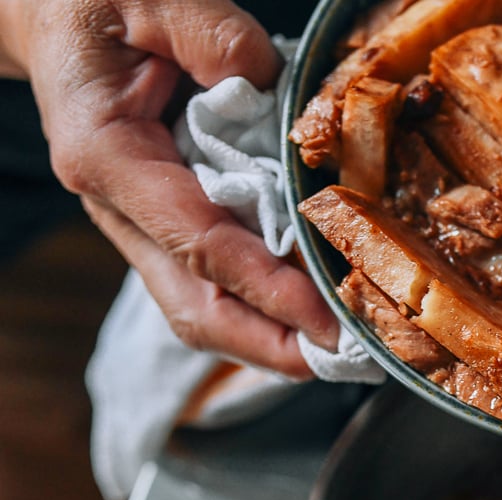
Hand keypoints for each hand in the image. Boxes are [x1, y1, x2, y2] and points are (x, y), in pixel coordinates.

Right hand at [0, 0, 337, 377]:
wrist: (48, 6)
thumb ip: (219, 40)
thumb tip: (278, 94)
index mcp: (107, 156)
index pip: (201, 244)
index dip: (268, 289)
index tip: (328, 320)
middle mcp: (118, 206)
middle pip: (196, 307)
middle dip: (273, 345)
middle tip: (347, 358)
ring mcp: (137, 222)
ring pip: (201, 308)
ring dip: (271, 337)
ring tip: (341, 350)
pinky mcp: (159, 223)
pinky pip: (211, 282)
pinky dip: (262, 304)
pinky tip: (313, 310)